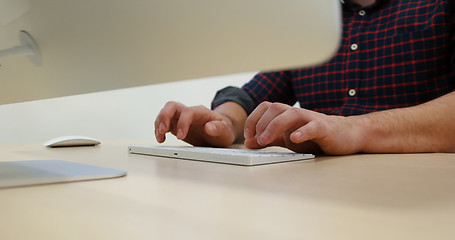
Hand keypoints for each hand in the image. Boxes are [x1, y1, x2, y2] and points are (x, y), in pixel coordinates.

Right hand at [154, 101, 236, 146]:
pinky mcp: (176, 125)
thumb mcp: (226, 131)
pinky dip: (159, 130)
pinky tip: (161, 138)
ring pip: (165, 113)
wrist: (221, 132)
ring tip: (160, 138)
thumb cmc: (223, 129)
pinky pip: (164, 123)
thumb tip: (209, 127)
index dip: (182, 123)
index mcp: (200, 111)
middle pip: (172, 106)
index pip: (188, 112)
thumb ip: (219, 128)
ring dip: (159, 124)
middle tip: (162, 131)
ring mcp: (181, 118)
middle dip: (164, 117)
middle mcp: (189, 112)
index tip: (180, 136)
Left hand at [243, 102, 365, 154]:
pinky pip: (313, 127)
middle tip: (256, 140)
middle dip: (261, 123)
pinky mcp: (325, 128)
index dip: (253, 119)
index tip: (248, 136)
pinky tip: (294, 139)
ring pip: (291, 114)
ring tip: (265, 140)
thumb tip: (249, 142)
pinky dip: (302, 132)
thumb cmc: (317, 137)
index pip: (265, 107)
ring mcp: (311, 119)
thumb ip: (270, 139)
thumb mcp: (289, 139)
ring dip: (274, 126)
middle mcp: (298, 113)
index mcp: (287, 114)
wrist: (348, 135)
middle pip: (274, 108)